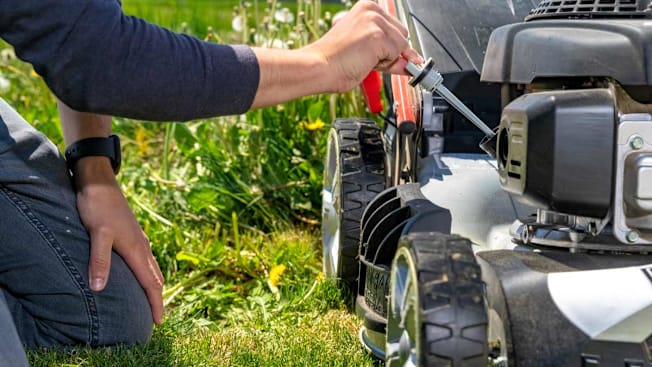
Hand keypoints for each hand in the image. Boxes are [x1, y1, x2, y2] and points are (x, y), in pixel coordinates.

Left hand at [73, 157, 163, 323]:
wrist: (99, 182)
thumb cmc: (98, 206)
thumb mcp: (97, 234)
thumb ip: (99, 261)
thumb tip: (99, 288)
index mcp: (136, 249)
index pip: (151, 283)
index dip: (155, 304)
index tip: (158, 322)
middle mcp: (141, 245)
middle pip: (155, 277)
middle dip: (157, 298)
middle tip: (156, 316)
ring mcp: (138, 238)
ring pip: (151, 267)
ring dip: (153, 284)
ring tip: (152, 297)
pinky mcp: (132, 233)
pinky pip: (145, 258)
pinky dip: (147, 270)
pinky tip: (140, 269)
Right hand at [305, 0, 421, 91]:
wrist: (319, 67)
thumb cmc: (334, 61)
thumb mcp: (367, 52)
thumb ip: (390, 54)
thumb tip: (411, 62)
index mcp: (367, 8)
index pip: (395, 28)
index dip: (392, 46)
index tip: (383, 56)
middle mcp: (372, 10)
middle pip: (402, 35)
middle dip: (392, 52)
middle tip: (368, 60)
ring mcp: (375, 21)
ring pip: (402, 46)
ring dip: (387, 60)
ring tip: (363, 60)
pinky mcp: (377, 36)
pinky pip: (397, 55)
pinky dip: (385, 65)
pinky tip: (365, 62)